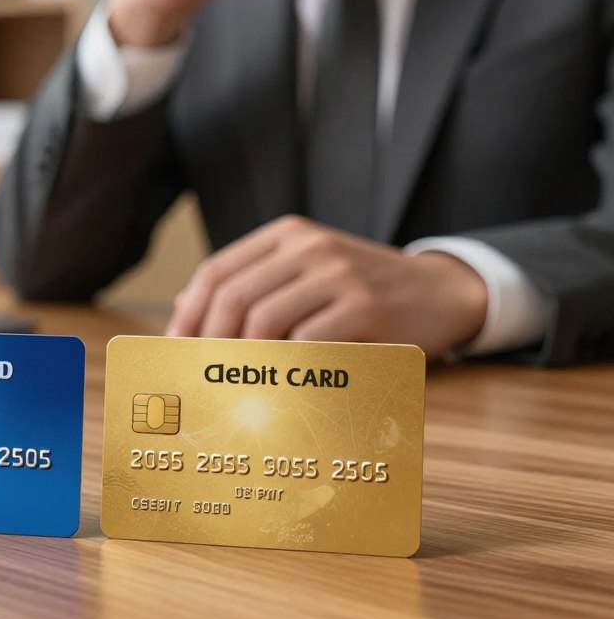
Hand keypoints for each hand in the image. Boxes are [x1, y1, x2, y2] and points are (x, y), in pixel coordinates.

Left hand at [165, 216, 488, 359]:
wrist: (440, 291)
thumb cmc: (362, 290)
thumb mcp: (306, 272)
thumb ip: (253, 283)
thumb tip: (183, 307)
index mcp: (286, 236)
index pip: (217, 270)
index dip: (189, 312)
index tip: (176, 346)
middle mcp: (308, 247)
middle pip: (233, 296)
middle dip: (208, 340)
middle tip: (201, 373)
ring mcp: (337, 273)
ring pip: (264, 319)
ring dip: (243, 357)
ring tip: (234, 382)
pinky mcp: (364, 305)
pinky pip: (307, 340)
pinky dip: (285, 366)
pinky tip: (278, 383)